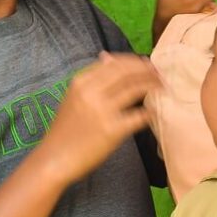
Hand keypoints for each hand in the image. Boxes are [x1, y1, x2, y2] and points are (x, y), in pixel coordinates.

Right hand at [37, 53, 162, 186]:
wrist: (54, 159)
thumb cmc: (65, 130)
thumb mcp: (74, 97)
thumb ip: (92, 79)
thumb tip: (107, 57)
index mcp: (81, 81)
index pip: (115, 63)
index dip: (136, 62)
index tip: (148, 65)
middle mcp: (91, 92)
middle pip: (128, 72)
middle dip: (148, 71)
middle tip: (160, 75)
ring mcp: (102, 111)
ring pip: (136, 89)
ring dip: (153, 86)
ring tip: (162, 88)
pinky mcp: (112, 130)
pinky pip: (139, 116)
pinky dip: (150, 112)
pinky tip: (154, 112)